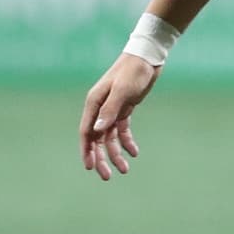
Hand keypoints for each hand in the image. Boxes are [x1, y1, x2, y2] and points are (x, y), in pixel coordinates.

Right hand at [79, 53, 160, 179]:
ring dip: (115, 153)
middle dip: (101, 158)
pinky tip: (134, 152)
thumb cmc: (133, 71)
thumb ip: (110, 110)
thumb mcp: (122, 90)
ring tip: (125, 169)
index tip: (91, 167)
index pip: (86, 132)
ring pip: (109, 137)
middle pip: (96, 139)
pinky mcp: (124, 108)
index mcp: (94, 103)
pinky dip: (126, 141)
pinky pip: (122, 130)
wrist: (147, 57)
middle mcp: (100, 108)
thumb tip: (97, 131)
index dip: (87, 151)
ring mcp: (112, 109)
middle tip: (107, 176)